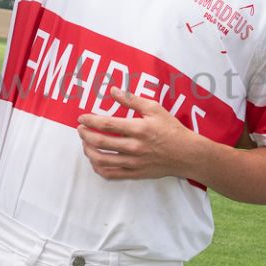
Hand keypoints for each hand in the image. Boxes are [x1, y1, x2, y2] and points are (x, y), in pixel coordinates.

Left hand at [77, 89, 198, 180]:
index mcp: (138, 128)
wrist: (186, 154)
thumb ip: (132, 100)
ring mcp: (133, 162)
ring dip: (88, 151)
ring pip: (102, 160)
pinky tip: (95, 160)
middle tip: (80, 129)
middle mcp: (134, 146)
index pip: (107, 124)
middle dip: (85, 135)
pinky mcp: (134, 173)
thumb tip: (113, 91)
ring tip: (85, 143)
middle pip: (100, 142)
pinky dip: (98, 168)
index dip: (90, 120)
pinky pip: (110, 174)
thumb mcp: (154, 108)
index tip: (81, 118)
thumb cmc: (171, 129)